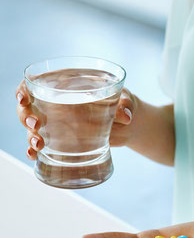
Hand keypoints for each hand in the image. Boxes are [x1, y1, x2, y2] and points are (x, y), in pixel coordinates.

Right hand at [15, 80, 136, 159]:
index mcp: (67, 84)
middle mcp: (56, 102)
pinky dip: (34, 150)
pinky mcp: (60, 138)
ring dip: (30, 135)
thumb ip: (125, 103)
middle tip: (36, 124)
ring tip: (39, 144)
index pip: (36, 82)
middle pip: (28, 106)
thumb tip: (126, 116)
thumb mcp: (125, 99)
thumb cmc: (123, 102)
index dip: (24, 89)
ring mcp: (56, 121)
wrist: (127, 123)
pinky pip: (41, 143)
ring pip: (32, 127)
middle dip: (26, 116)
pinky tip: (34, 154)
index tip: (23, 97)